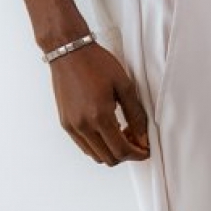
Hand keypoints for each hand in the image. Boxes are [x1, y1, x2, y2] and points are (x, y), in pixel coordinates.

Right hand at [50, 41, 149, 164]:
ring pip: (96, 155)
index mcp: (99, 116)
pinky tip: (107, 130)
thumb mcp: (124, 85)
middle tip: (136, 139)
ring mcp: (72, 126)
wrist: (69, 51)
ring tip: (121, 133)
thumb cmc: (96, 63)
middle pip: (109, 158)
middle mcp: (83, 125)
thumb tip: (143, 137)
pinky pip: (84, 146)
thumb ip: (136, 114)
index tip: (145, 150)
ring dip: (111, 151)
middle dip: (126, 154)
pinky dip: (98, 146)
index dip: (137, 154)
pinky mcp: (65, 123)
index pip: (121, 150)